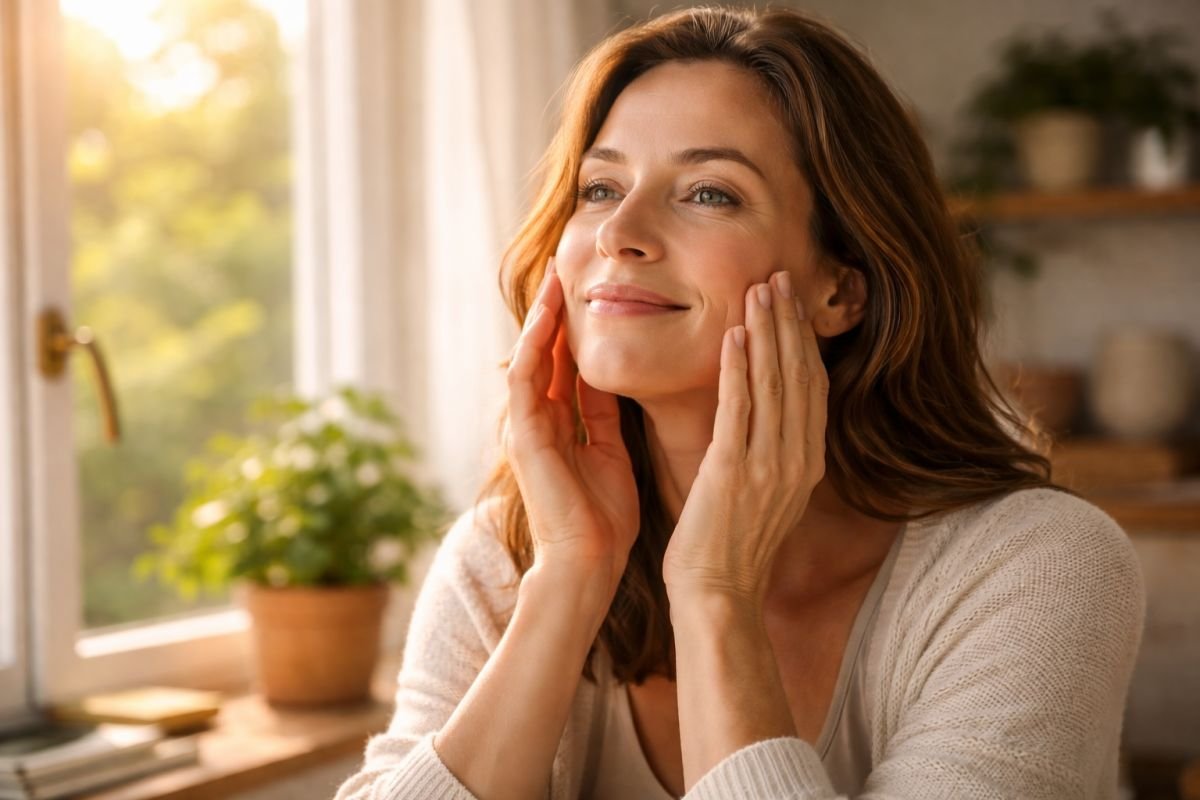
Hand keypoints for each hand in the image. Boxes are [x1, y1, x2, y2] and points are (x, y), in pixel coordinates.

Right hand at [505, 259, 639, 597]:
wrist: (588, 562)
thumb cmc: (604, 517)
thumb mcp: (611, 450)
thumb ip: (604, 413)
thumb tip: (612, 374)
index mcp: (561, 422)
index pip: (566, 360)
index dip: (578, 324)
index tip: (597, 285)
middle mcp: (538, 418)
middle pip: (545, 350)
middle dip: (556, 309)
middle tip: (570, 262)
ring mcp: (525, 425)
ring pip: (531, 355)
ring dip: (541, 316)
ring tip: (557, 274)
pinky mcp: (522, 435)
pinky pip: (525, 378)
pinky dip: (534, 344)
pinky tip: (547, 314)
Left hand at [662, 270, 827, 606]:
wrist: (718, 596)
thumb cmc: (731, 549)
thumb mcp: (766, 496)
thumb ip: (773, 455)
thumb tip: (768, 418)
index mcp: (806, 464)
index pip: (811, 388)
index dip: (803, 341)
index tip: (793, 302)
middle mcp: (796, 461)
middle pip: (799, 376)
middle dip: (789, 322)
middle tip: (779, 276)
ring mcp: (767, 466)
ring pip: (774, 383)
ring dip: (767, 332)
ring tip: (759, 290)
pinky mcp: (732, 472)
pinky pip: (738, 408)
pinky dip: (738, 368)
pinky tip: (733, 335)